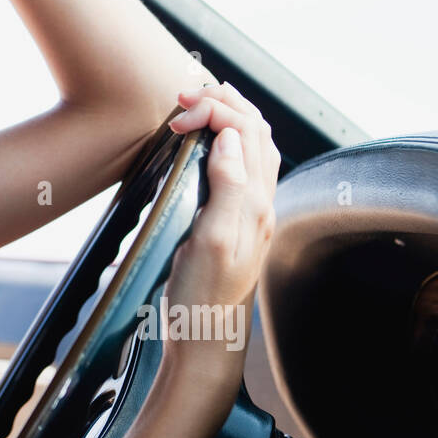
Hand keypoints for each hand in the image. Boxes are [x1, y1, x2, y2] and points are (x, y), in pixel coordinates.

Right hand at [159, 82, 280, 377]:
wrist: (205, 340)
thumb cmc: (201, 298)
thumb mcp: (210, 242)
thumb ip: (227, 188)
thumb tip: (228, 139)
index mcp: (255, 202)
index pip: (246, 130)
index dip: (214, 110)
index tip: (177, 117)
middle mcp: (260, 203)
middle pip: (256, 130)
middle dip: (224, 102)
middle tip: (184, 97)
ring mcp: (250, 212)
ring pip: (253, 145)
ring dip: (230, 116)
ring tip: (201, 102)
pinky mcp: (235, 222)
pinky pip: (242, 165)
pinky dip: (227, 139)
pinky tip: (207, 143)